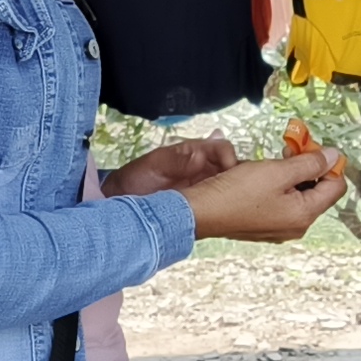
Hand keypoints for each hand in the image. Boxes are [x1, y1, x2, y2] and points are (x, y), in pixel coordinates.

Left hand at [102, 134, 234, 199]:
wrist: (123, 202)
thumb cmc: (137, 178)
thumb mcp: (155, 165)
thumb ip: (178, 161)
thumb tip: (201, 156)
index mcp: (195, 152)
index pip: (222, 149)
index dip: (229, 158)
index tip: (229, 174)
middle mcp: (205, 168)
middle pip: (232, 168)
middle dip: (237, 177)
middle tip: (234, 192)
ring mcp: (206, 187)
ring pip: (230, 186)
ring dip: (234, 191)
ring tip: (232, 202)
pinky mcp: (204, 205)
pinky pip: (221, 203)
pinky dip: (226, 205)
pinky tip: (225, 211)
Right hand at [179, 148, 348, 243]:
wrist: (200, 212)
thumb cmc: (236, 194)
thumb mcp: (277, 171)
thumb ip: (309, 163)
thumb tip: (334, 157)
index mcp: (304, 215)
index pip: (335, 187)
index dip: (329, 163)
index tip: (311, 147)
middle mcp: (296, 226)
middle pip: (317, 191)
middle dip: (308, 167)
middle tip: (290, 149)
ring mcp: (279, 227)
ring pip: (298, 195)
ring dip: (291, 174)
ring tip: (273, 161)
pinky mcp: (264, 224)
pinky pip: (281, 201)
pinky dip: (277, 185)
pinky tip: (261, 175)